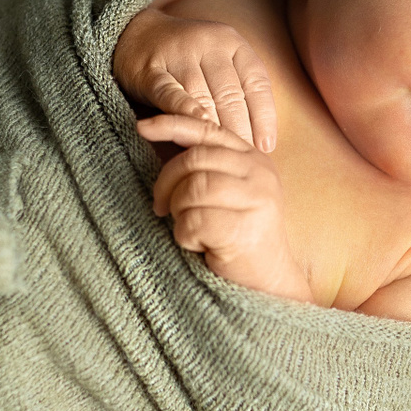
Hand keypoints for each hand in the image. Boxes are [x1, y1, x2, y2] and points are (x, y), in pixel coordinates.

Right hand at [113, 9, 277, 152]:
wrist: (134, 34)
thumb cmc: (186, 57)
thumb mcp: (218, 61)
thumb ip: (238, 89)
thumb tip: (260, 139)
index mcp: (231, 42)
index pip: (256, 82)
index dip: (264, 117)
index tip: (266, 146)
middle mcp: (208, 44)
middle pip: (230, 95)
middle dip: (239, 130)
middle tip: (243, 159)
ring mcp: (178, 55)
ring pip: (203, 98)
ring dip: (214, 130)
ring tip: (222, 155)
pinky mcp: (151, 70)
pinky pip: (171, 94)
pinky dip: (184, 111)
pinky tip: (195, 128)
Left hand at [139, 112, 311, 303]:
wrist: (269, 285)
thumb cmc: (238, 239)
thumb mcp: (227, 194)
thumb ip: (204, 167)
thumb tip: (155, 134)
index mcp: (253, 159)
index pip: (208, 130)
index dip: (172, 125)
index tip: (142, 127)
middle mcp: (260, 173)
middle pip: (194, 159)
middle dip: (167, 184)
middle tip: (161, 209)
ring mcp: (257, 200)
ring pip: (192, 189)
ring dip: (179, 213)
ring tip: (191, 230)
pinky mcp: (246, 229)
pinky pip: (194, 221)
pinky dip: (186, 236)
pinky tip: (201, 246)